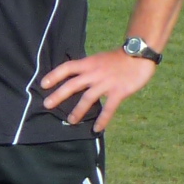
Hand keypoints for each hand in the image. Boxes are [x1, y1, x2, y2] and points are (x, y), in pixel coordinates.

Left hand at [39, 48, 156, 132]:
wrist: (140, 54)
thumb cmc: (118, 58)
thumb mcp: (98, 59)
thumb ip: (88, 69)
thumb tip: (74, 78)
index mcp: (89, 64)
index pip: (67, 68)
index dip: (54, 75)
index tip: (43, 84)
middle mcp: (94, 73)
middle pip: (72, 84)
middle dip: (59, 95)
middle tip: (47, 105)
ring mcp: (106, 83)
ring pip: (88, 98)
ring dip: (78, 110)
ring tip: (70, 120)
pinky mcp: (119, 92)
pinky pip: (109, 108)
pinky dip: (102, 119)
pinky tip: (96, 129)